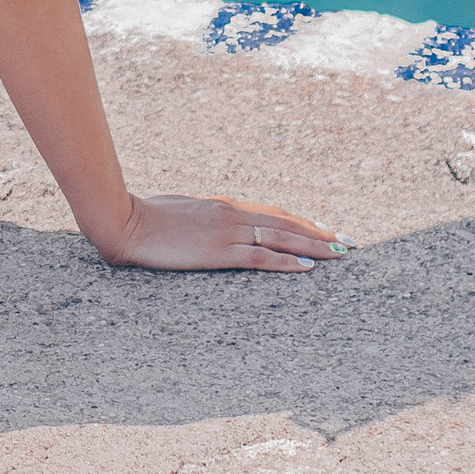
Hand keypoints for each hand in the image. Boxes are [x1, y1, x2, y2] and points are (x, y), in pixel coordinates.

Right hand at [94, 193, 348, 271]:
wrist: (126, 222)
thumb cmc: (147, 216)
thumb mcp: (182, 211)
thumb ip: (203, 216)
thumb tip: (212, 222)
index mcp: (225, 205)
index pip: (274, 213)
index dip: (303, 221)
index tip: (325, 228)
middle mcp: (232, 214)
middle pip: (286, 223)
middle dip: (320, 232)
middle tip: (348, 241)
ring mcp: (227, 232)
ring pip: (281, 238)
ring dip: (314, 246)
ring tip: (339, 253)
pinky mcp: (218, 251)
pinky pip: (260, 257)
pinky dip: (287, 262)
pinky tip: (306, 268)